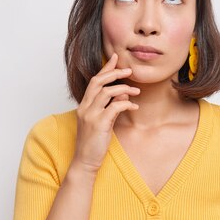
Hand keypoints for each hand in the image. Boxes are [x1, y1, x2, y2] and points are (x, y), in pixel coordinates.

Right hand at [70, 52, 139, 174]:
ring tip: (135, 91)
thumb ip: (110, 106)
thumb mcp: (102, 120)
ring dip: (123, 88)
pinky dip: (126, 103)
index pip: (94, 80)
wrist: (85, 162)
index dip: (106, 68)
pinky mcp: (98, 124)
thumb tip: (123, 93)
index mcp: (84, 104)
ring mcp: (90, 115)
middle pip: (98, 81)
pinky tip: (134, 106)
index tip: (116, 58)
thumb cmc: (93, 142)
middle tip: (129, 71)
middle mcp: (85, 107)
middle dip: (114, 73)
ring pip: (106, 92)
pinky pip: (114, 107)